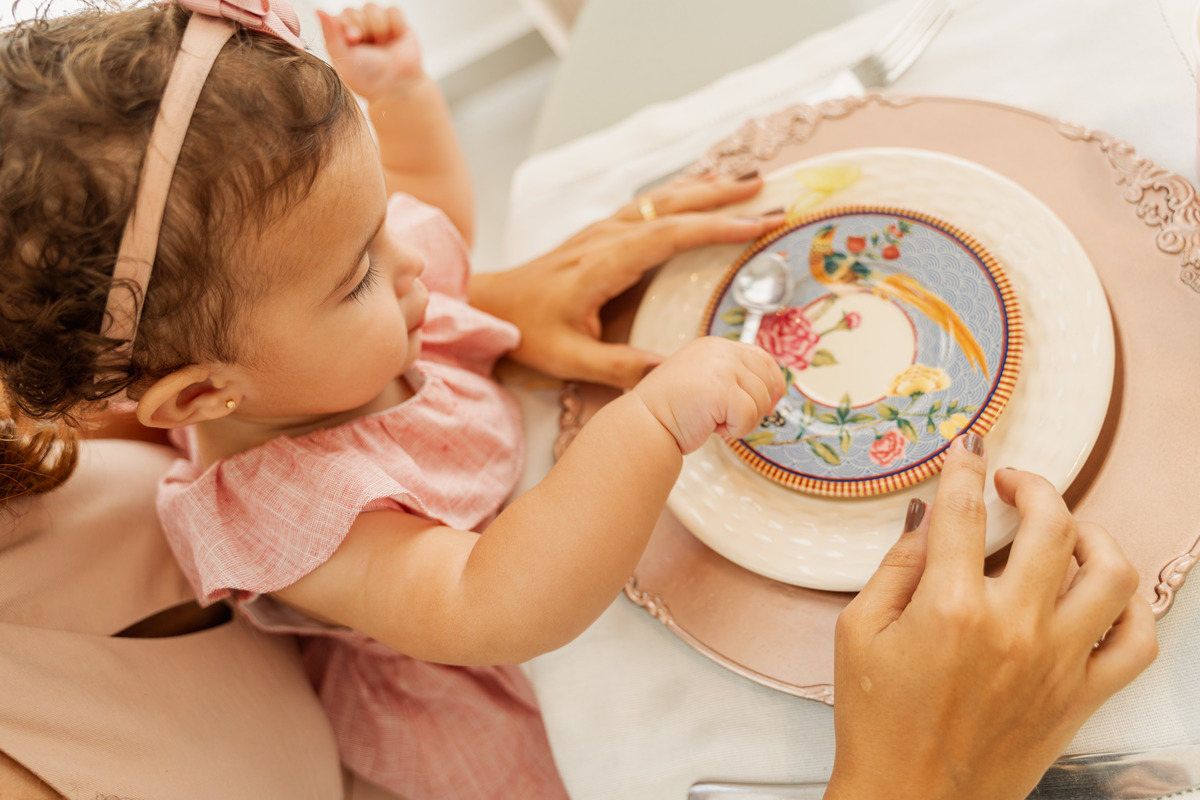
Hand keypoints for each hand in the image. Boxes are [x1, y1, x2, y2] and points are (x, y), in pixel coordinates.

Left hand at [317, 4, 423, 101]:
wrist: (397, 87)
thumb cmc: (368, 78)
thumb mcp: (343, 58)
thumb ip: (330, 34)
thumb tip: (318, 10)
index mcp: (342, 38)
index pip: (339, 16)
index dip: (347, 23)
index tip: (353, 39)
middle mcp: (359, 30)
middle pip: (354, 10)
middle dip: (362, 27)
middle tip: (369, 47)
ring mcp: (378, 26)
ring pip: (372, 8)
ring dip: (378, 28)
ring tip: (382, 45)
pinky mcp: (398, 25)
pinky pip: (393, 10)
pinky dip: (395, 25)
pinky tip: (395, 40)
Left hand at [468, 173, 785, 387]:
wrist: (489, 303)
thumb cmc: (526, 331)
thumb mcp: (569, 359)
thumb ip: (620, 367)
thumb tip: (671, 373)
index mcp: (604, 263)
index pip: (671, 236)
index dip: (718, 228)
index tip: (758, 224)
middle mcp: (607, 237)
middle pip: (673, 206)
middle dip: (724, 197)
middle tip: (770, 192)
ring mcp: (603, 231)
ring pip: (662, 199)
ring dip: (706, 188)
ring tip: (748, 180)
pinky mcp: (600, 234)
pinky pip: (649, 206)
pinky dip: (681, 194)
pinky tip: (699, 190)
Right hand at [630, 336, 783, 453]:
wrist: (644, 424)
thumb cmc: (671, 410)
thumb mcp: (704, 381)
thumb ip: (731, 377)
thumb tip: (773, 391)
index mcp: (715, 346)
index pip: (762, 359)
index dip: (771, 384)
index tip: (767, 405)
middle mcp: (720, 351)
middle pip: (767, 380)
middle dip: (756, 407)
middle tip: (728, 419)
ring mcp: (722, 368)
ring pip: (761, 400)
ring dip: (743, 421)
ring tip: (714, 421)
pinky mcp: (722, 389)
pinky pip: (750, 416)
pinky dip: (736, 430)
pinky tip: (713, 427)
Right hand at [826, 435, 1156, 799]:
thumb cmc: (877, 722)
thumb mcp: (858, 631)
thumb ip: (896, 566)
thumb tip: (925, 516)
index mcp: (950, 609)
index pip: (965, 511)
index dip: (965, 468)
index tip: (968, 450)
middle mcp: (1013, 629)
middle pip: (1052, 525)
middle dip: (1033, 484)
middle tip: (1012, 481)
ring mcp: (1056, 663)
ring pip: (1110, 572)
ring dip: (1091, 534)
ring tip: (1065, 529)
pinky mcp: (1081, 697)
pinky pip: (1135, 640)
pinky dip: (1129, 604)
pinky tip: (1098, 589)